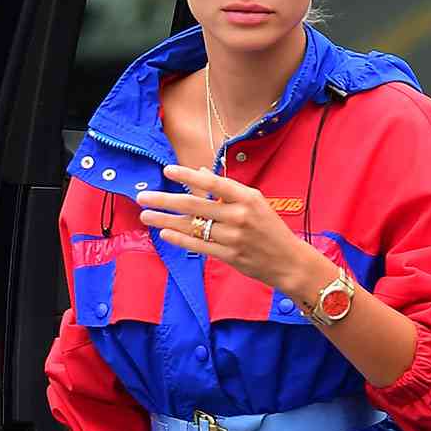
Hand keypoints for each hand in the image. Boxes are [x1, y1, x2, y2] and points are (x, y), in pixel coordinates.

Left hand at [137, 165, 309, 294]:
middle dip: (164, 201)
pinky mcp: (229, 256)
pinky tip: (165, 233)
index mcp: (247, 197)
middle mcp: (239, 215)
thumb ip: (227, 190)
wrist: (288, 260)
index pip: (212, 182)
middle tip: (143, 197)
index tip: (167, 170)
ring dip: (165, 221)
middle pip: (194, 205)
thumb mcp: (255, 202)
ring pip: (192, 227)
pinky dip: (180, 239)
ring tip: (146, 217)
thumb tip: (200, 172)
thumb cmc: (269, 228)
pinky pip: (198, 246)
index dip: (187, 176)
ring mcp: (233, 237)